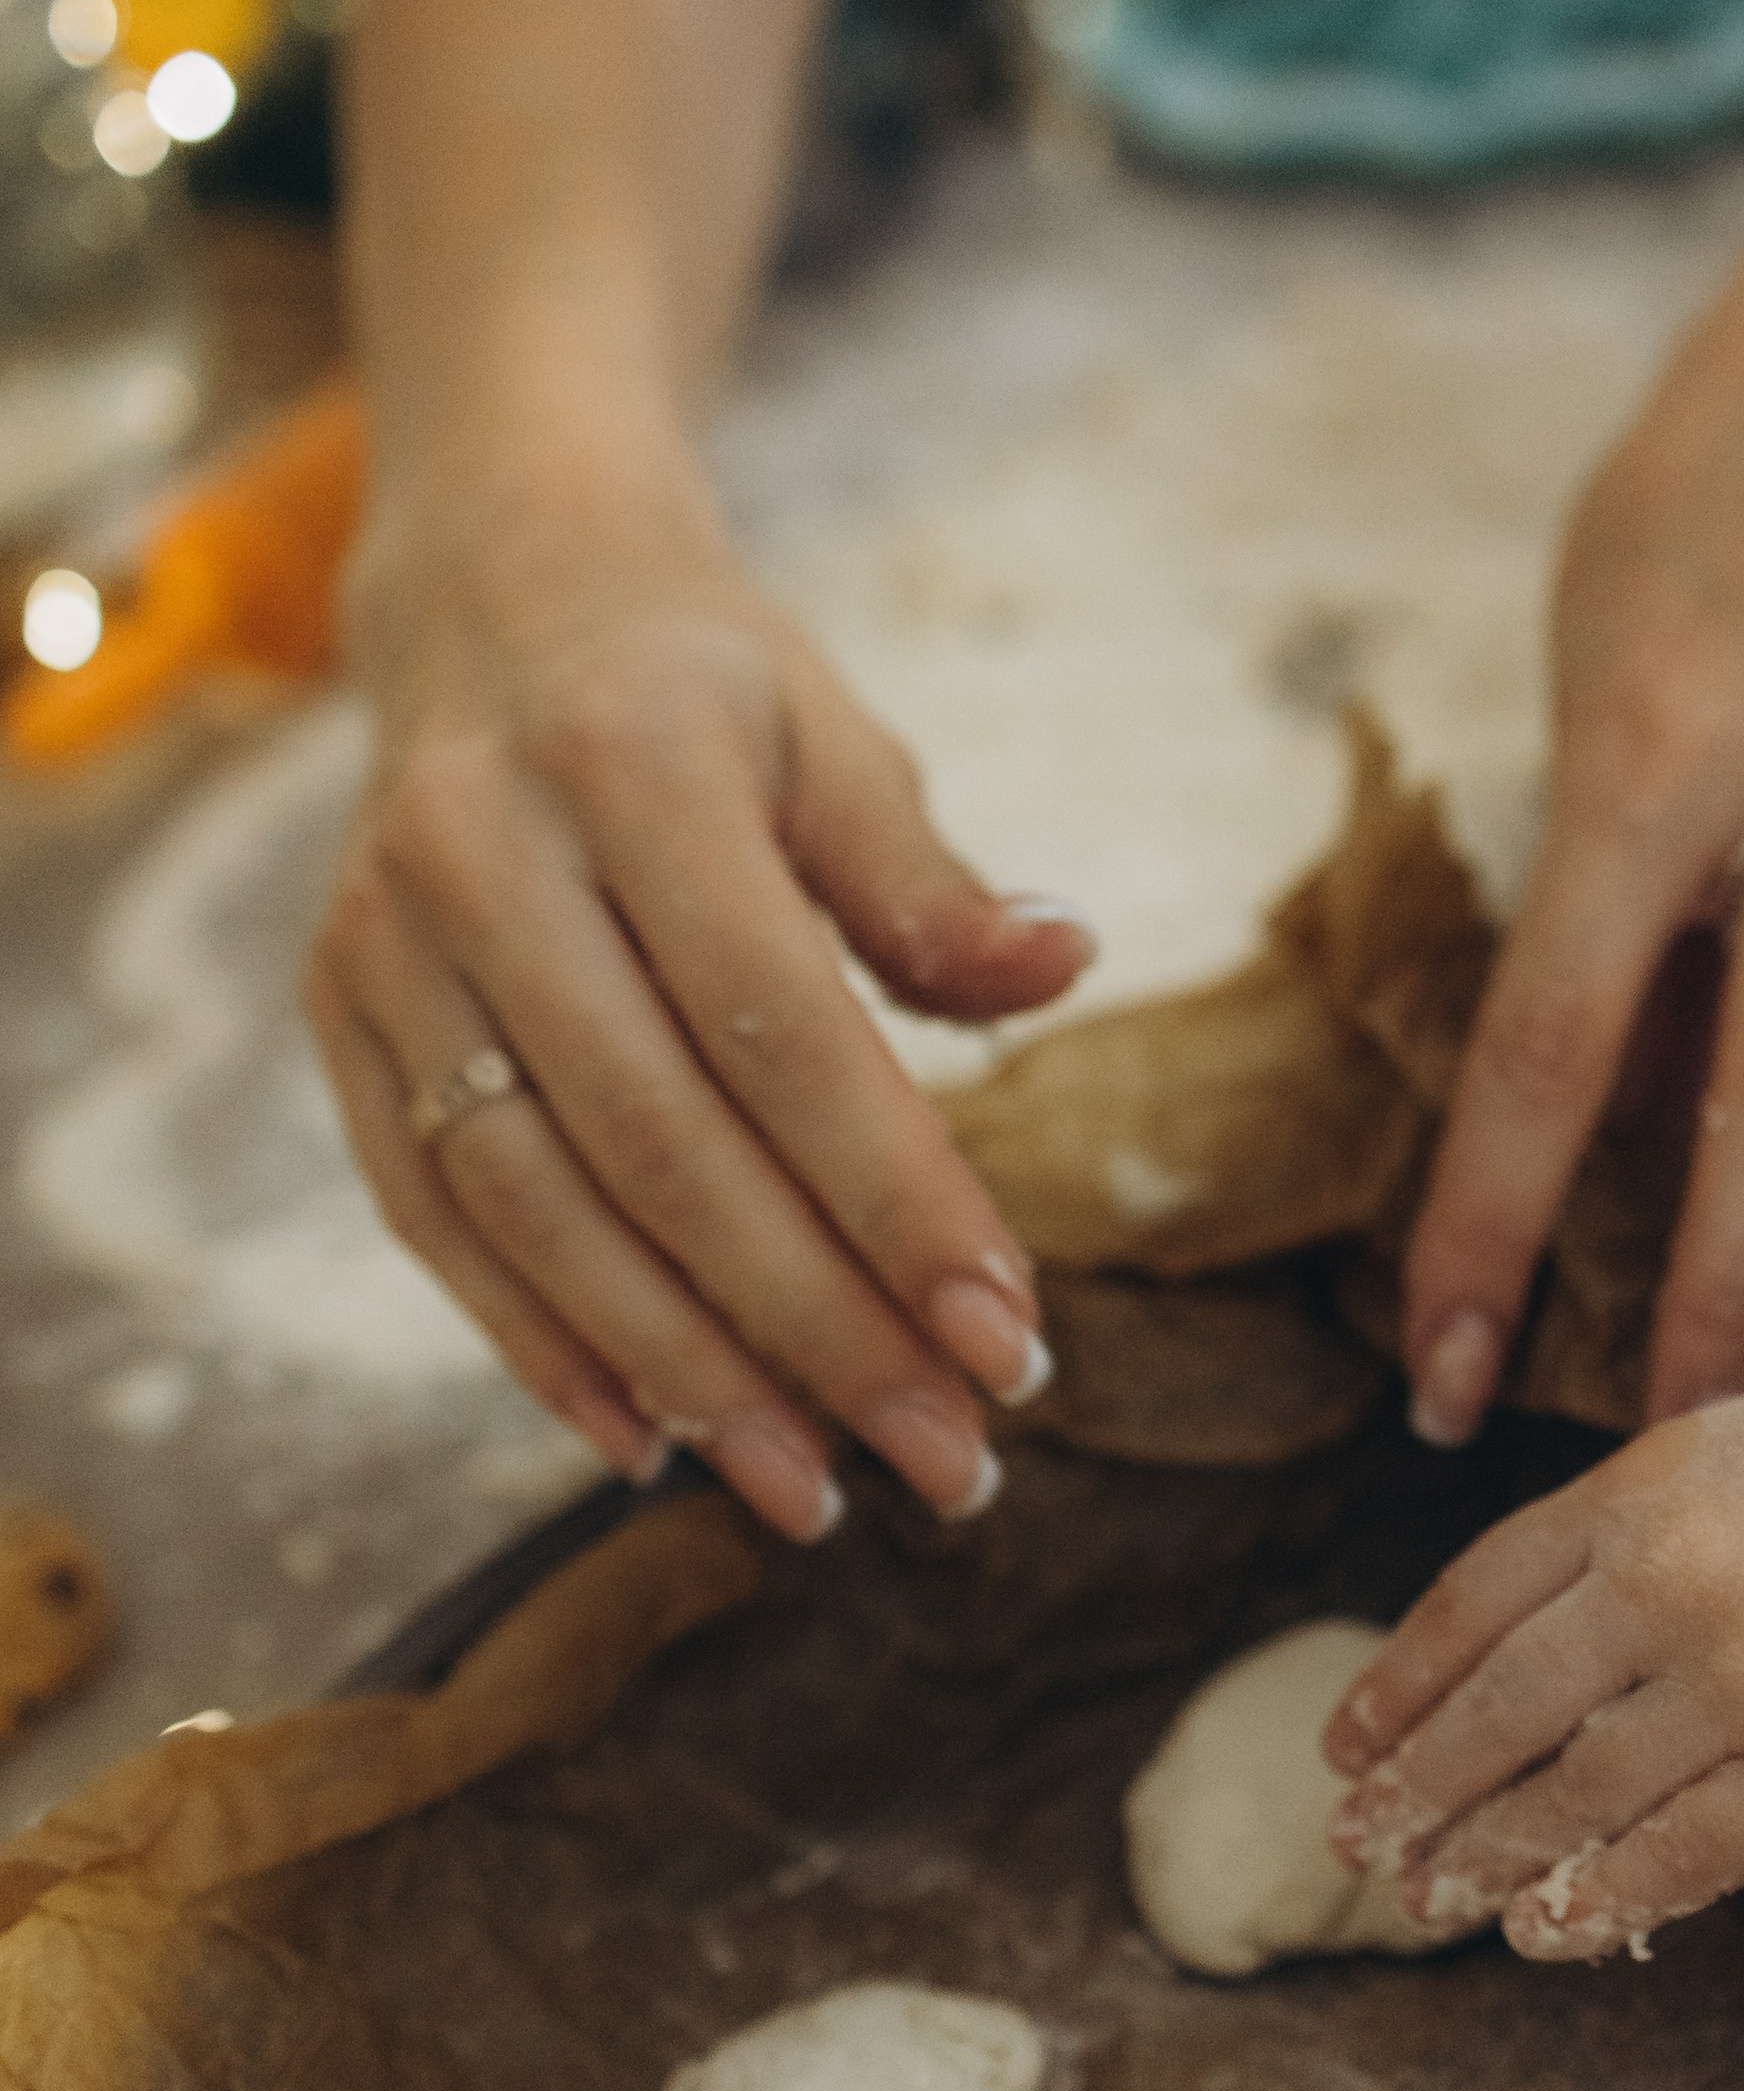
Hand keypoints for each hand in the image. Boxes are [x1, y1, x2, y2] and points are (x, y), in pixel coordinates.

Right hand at [304, 448, 1090, 1534]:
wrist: (491, 601)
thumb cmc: (705, 691)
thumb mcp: (834, 738)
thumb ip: (930, 882)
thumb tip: (1064, 966)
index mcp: (633, 764)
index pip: (785, 1029)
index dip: (900, 1199)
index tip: (1012, 1338)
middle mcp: (480, 856)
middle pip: (665, 1146)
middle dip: (818, 1328)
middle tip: (949, 1460)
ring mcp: (385, 946)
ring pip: (539, 1208)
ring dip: (685, 1371)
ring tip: (814, 1489)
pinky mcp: (334, 1018)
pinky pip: (432, 1216)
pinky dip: (537, 1343)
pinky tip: (649, 1441)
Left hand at [1324, 1331, 1743, 1962]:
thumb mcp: (1727, 1449)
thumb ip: (1627, 1532)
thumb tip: (1525, 1644)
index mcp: (1633, 1489)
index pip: (1468, 1605)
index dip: (1395, 1685)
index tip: (1344, 1745)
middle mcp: (1664, 1582)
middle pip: (1496, 1709)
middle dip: (1415, 1787)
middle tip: (1357, 1845)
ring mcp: (1740, 1679)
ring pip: (1569, 1793)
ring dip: (1485, 1855)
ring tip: (1427, 1899)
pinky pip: (1679, 1853)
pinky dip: (1600, 1898)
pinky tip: (1545, 1930)